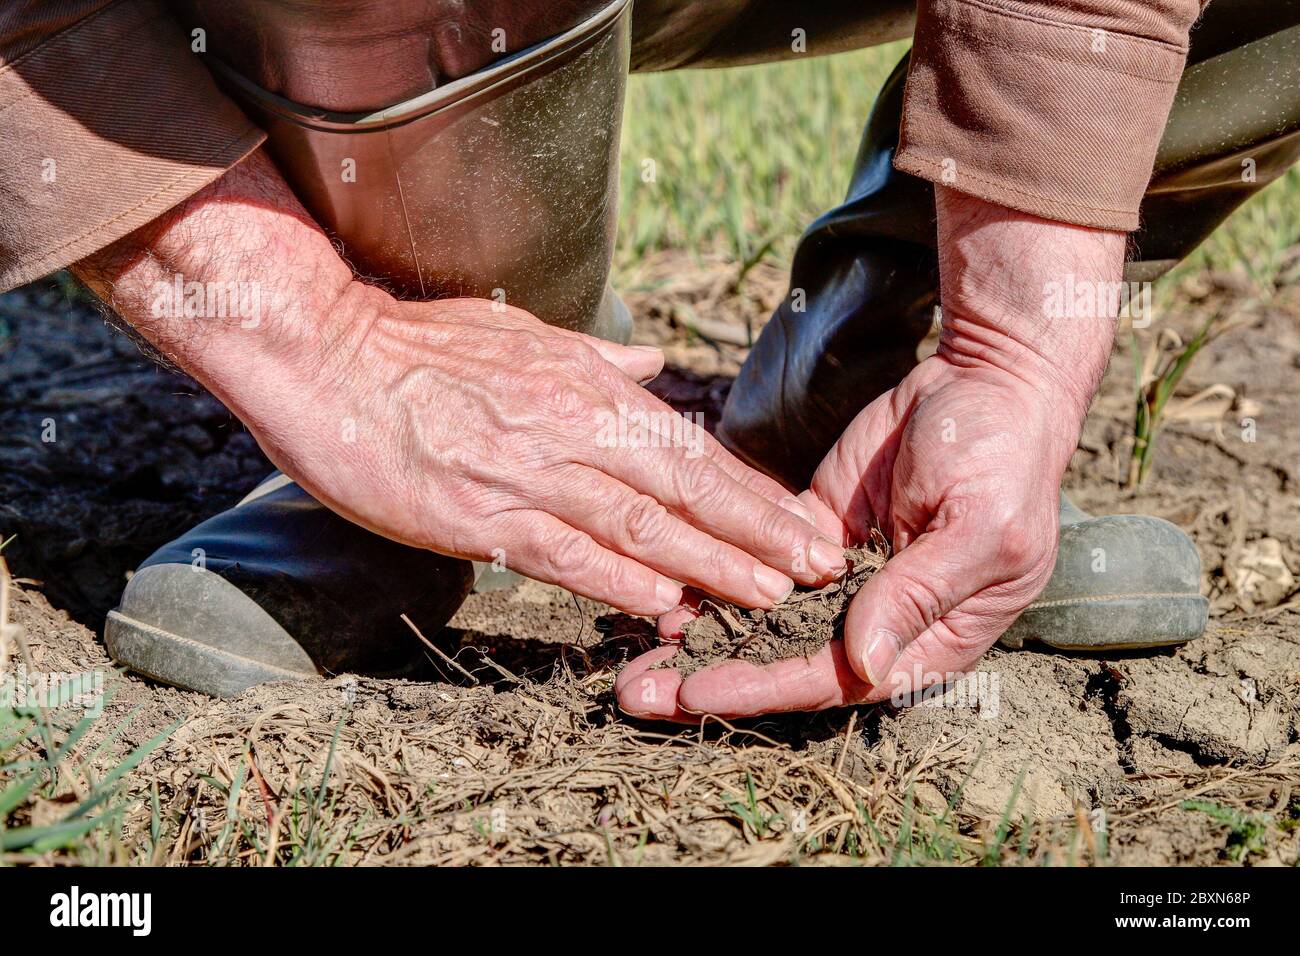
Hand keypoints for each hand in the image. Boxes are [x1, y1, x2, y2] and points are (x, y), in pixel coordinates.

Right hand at [75, 151, 845, 617]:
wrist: (325, 356)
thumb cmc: (420, 346)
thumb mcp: (523, 336)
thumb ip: (597, 361)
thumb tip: (654, 367)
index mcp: (587, 387)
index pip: (692, 448)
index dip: (754, 492)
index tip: (804, 522)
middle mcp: (570, 429)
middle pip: (683, 488)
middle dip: (758, 530)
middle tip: (820, 565)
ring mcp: (525, 473)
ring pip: (637, 525)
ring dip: (709, 563)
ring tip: (770, 593)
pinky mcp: (476, 514)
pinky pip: (561, 553)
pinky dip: (616, 581)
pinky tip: (664, 607)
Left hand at [617, 187, 1123, 718]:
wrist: (987, 378)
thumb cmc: (1004, 460)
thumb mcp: (977, 530)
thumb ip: (916, 596)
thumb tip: (863, 666)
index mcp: (929, 638)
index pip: (836, 681)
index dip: (765, 688)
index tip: (698, 693)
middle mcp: (877, 618)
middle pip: (786, 661)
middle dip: (711, 678)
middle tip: (635, 693)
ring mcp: (840, 576)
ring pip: (761, 617)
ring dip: (701, 636)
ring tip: (630, 657)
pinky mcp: (811, 530)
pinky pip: (753, 560)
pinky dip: (710, 575)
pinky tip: (661, 587)